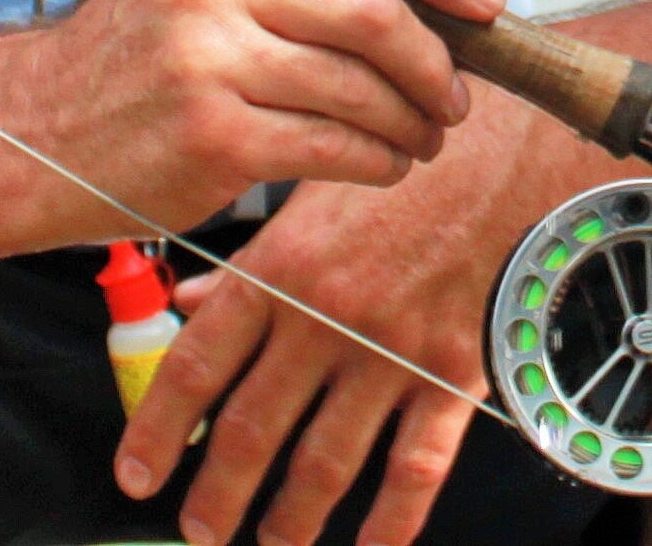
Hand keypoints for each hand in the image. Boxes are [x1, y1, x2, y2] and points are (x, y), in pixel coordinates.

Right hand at [14, 0, 500, 234]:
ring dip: (412, 118)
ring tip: (423, 135)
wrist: (32, 131)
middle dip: (435, 54)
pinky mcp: (212, 137)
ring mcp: (209, 59)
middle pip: (373, 5)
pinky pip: (332, 148)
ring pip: (359, 85)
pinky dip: (376, 160)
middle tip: (456, 91)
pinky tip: (384, 165)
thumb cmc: (142, 54)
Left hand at [116, 95, 587, 545]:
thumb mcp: (319, 193)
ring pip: (325, 460)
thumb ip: (253, 259)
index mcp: (283, 267)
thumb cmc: (413, 162)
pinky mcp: (453, 369)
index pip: (199, 361)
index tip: (136, 476)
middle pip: (252, 427)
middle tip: (200, 534)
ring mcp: (390, 348)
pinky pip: (416, 466)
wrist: (515, 144)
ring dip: (290, 519)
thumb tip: (191, 300)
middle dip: (218, 494)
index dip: (158, 428)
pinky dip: (391, 521)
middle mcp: (326, 315)